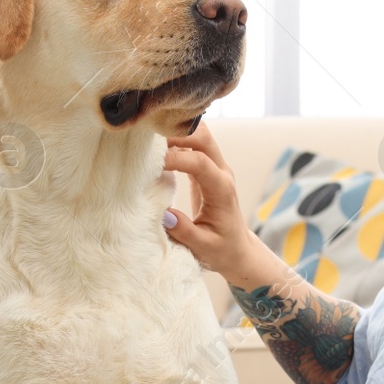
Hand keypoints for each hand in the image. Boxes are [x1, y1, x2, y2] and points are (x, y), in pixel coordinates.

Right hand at [160, 122, 262, 281]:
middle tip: (146, 144)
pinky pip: (191, 145)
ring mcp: (215, 168)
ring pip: (197, 135)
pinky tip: (155, 150)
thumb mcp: (203, 246)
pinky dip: (174, 141)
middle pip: (202, 137)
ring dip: (174, 134)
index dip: (175, 158)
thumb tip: (165, 214)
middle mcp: (221, 172)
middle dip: (175, 134)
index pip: (199, 162)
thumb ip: (185, 231)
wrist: (237, 248)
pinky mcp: (205, 169)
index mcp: (222, 189)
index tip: (149, 164)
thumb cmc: (222, 249)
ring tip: (148, 144)